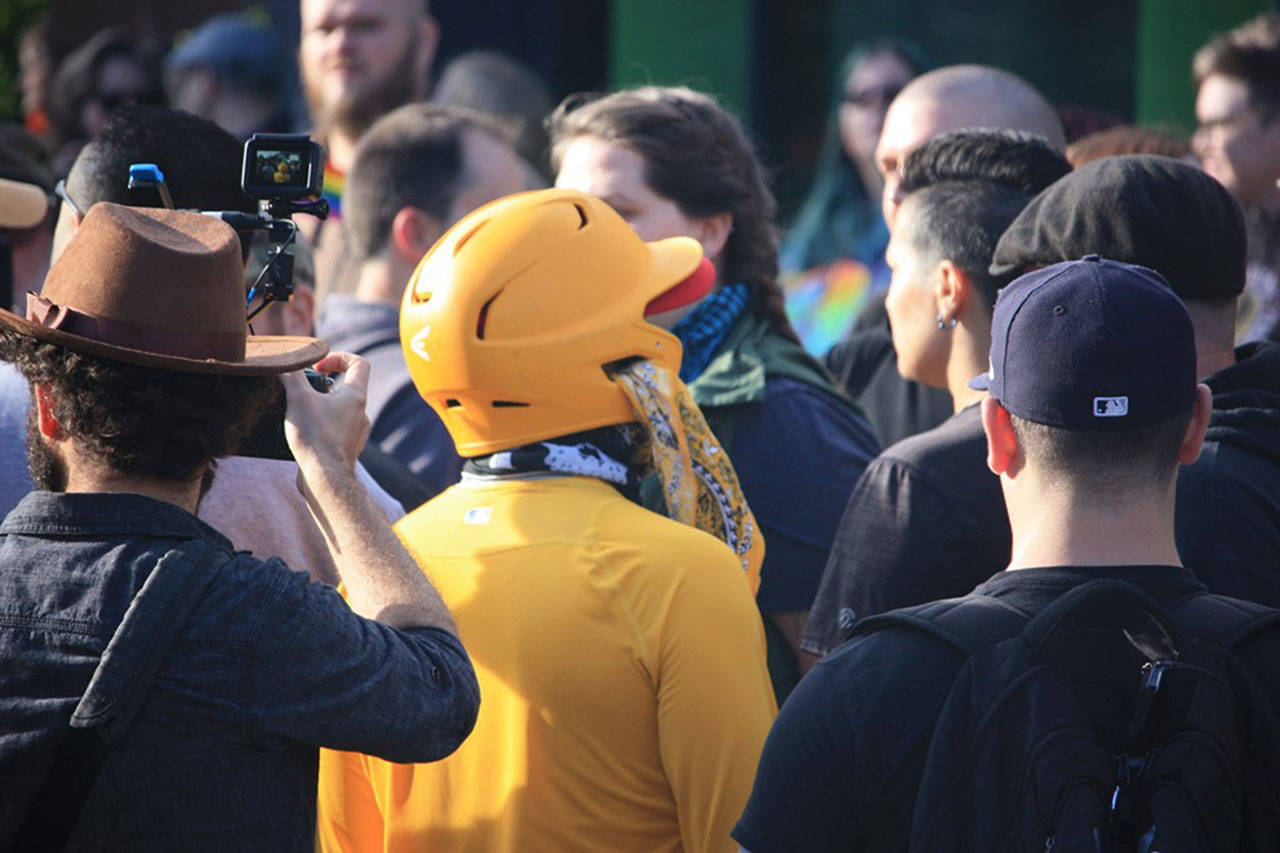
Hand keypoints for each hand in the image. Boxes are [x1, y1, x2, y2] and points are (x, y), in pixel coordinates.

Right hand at [281, 352, 370, 472]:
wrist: (325, 478)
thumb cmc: (315, 437)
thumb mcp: (298, 398)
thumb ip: (292, 376)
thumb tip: (285, 364)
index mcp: (355, 396)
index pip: (359, 363)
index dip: (339, 357)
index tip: (318, 367)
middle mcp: (361, 413)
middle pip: (347, 387)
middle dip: (323, 385)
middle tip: (303, 391)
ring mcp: (356, 432)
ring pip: (340, 410)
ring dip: (321, 406)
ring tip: (299, 412)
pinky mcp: (346, 449)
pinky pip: (335, 430)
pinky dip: (321, 426)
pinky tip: (303, 433)